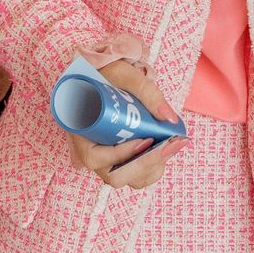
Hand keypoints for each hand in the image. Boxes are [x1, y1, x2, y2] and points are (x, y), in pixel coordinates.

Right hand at [67, 58, 181, 190]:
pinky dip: (156, 164)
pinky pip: (138, 173)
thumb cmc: (106, 74)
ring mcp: (107, 160)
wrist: (106, 75)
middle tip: (170, 144)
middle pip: (115, 176)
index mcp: (80, 133)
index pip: (95, 158)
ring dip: (154, 167)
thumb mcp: (123, 74)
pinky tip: (169, 145)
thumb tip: (170, 119)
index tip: (145, 140)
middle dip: (146, 165)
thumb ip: (147, 92)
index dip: (120, 155)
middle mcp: (91, 152)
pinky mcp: (123, 159)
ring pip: (130, 178)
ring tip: (173, 143)